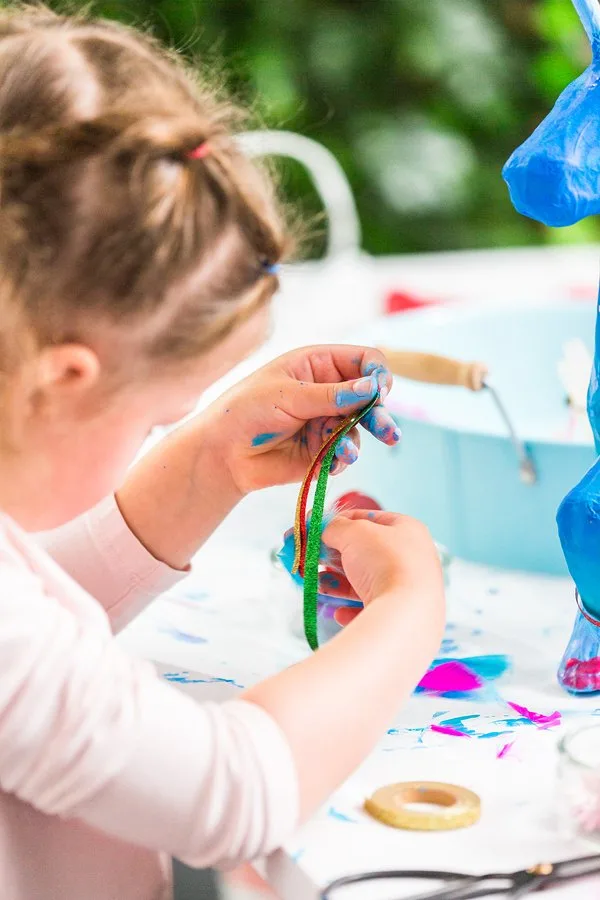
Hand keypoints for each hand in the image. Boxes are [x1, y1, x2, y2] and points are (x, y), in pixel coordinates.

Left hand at [208, 345, 399, 494]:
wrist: (223, 453)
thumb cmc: (246, 411)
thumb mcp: (287, 395)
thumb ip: (331, 395)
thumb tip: (372, 388)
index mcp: (318, 365)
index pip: (363, 360)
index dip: (376, 374)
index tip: (378, 391)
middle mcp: (328, 391)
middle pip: (370, 396)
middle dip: (379, 414)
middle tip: (388, 433)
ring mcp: (327, 421)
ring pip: (361, 428)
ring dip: (355, 440)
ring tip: (343, 452)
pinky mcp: (324, 450)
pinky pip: (346, 453)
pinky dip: (343, 458)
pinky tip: (332, 461)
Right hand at [322, 510, 443, 625]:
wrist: (408, 614)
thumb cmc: (385, 562)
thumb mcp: (354, 533)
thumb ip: (335, 527)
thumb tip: (324, 530)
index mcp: (407, 529)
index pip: (368, 519)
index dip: (339, 522)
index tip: (315, 530)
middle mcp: (411, 557)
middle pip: (363, 552)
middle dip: (333, 556)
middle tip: (310, 559)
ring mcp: (408, 588)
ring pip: (364, 582)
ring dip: (336, 584)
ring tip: (316, 586)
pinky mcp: (401, 615)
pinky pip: (370, 609)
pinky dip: (350, 609)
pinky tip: (339, 612)